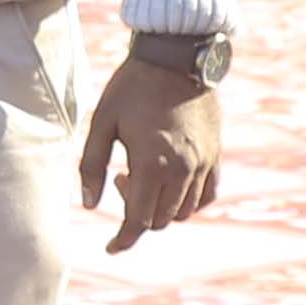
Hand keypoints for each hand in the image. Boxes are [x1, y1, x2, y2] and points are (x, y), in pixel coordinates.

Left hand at [81, 61, 224, 251]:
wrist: (176, 56)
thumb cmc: (132, 86)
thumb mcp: (102, 122)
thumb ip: (91, 166)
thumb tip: (89, 205)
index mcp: (151, 163)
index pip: (138, 220)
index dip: (123, 239)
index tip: (111, 248)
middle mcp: (182, 169)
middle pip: (161, 220)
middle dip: (137, 215)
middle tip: (121, 180)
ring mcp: (203, 162)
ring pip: (184, 211)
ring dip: (161, 208)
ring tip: (143, 176)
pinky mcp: (216, 153)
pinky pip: (207, 194)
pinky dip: (190, 201)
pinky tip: (172, 185)